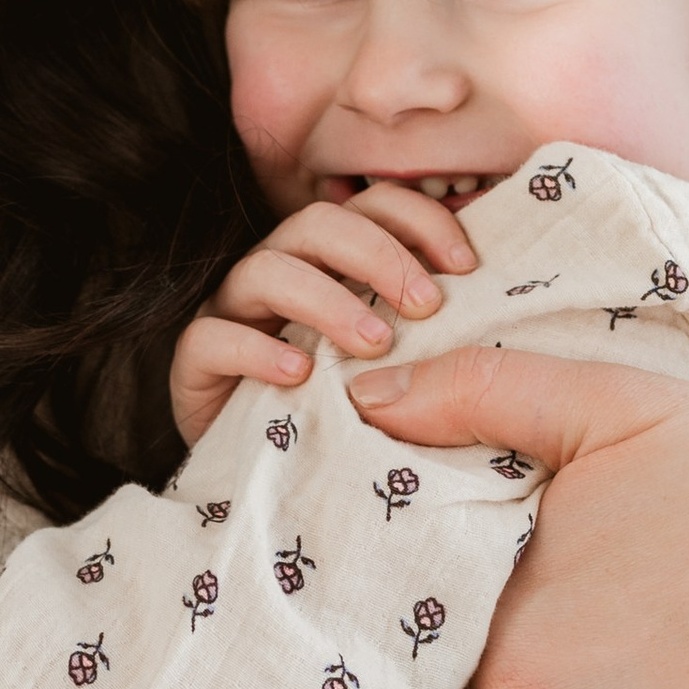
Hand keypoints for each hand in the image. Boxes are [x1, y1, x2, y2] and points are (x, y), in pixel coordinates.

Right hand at [170, 183, 477, 445]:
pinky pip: (210, 337)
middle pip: (318, 223)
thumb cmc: (356, 416)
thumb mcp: (407, 363)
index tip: (467, 267)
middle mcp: (281, 272)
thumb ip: (436, 325)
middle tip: (426, 307)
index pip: (373, 205)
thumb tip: (496, 294)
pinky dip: (256, 350)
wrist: (276, 484)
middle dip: (378, 256)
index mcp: (333, 260)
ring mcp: (232, 313)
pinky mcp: (193, 364)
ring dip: (326, 299)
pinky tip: (300, 375)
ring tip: (374, 344)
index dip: (420, 221)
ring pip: (264, 268)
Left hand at [348, 349, 688, 688]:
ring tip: (611, 641)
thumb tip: (365, 396)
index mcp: (503, 649)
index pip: (422, 641)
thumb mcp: (610, 409)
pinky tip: (657, 686)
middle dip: (493, 657)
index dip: (439, 605)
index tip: (480, 573)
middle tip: (558, 603)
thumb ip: (480, 396)